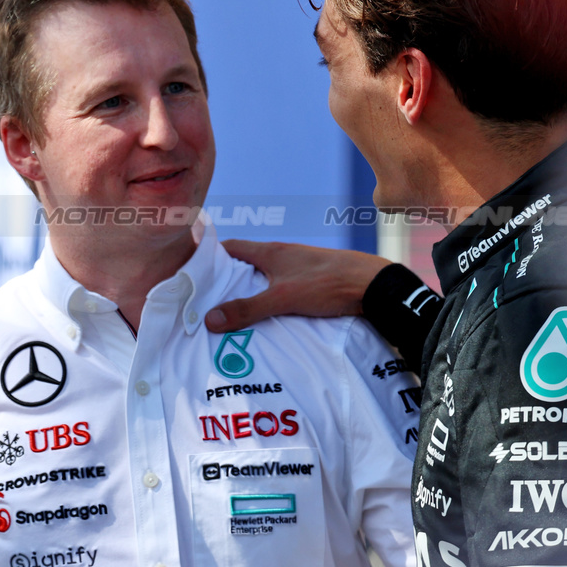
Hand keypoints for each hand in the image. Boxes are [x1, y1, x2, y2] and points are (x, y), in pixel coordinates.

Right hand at [205, 240, 389, 331]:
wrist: (373, 285)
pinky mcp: (312, 280)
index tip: (194, 275)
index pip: (231, 247)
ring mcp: (298, 267)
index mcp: (271, 251)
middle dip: (228, 280)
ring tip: (234, 314)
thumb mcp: (283, 298)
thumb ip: (248, 308)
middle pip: (246, 263)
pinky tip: (268, 316)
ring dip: (250, 291)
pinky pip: (282, 286)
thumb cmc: (328, 283)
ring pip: (265, 276)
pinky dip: (270, 298)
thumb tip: (209, 319)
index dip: (210, 258)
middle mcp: (283, 255)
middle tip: (209, 302)